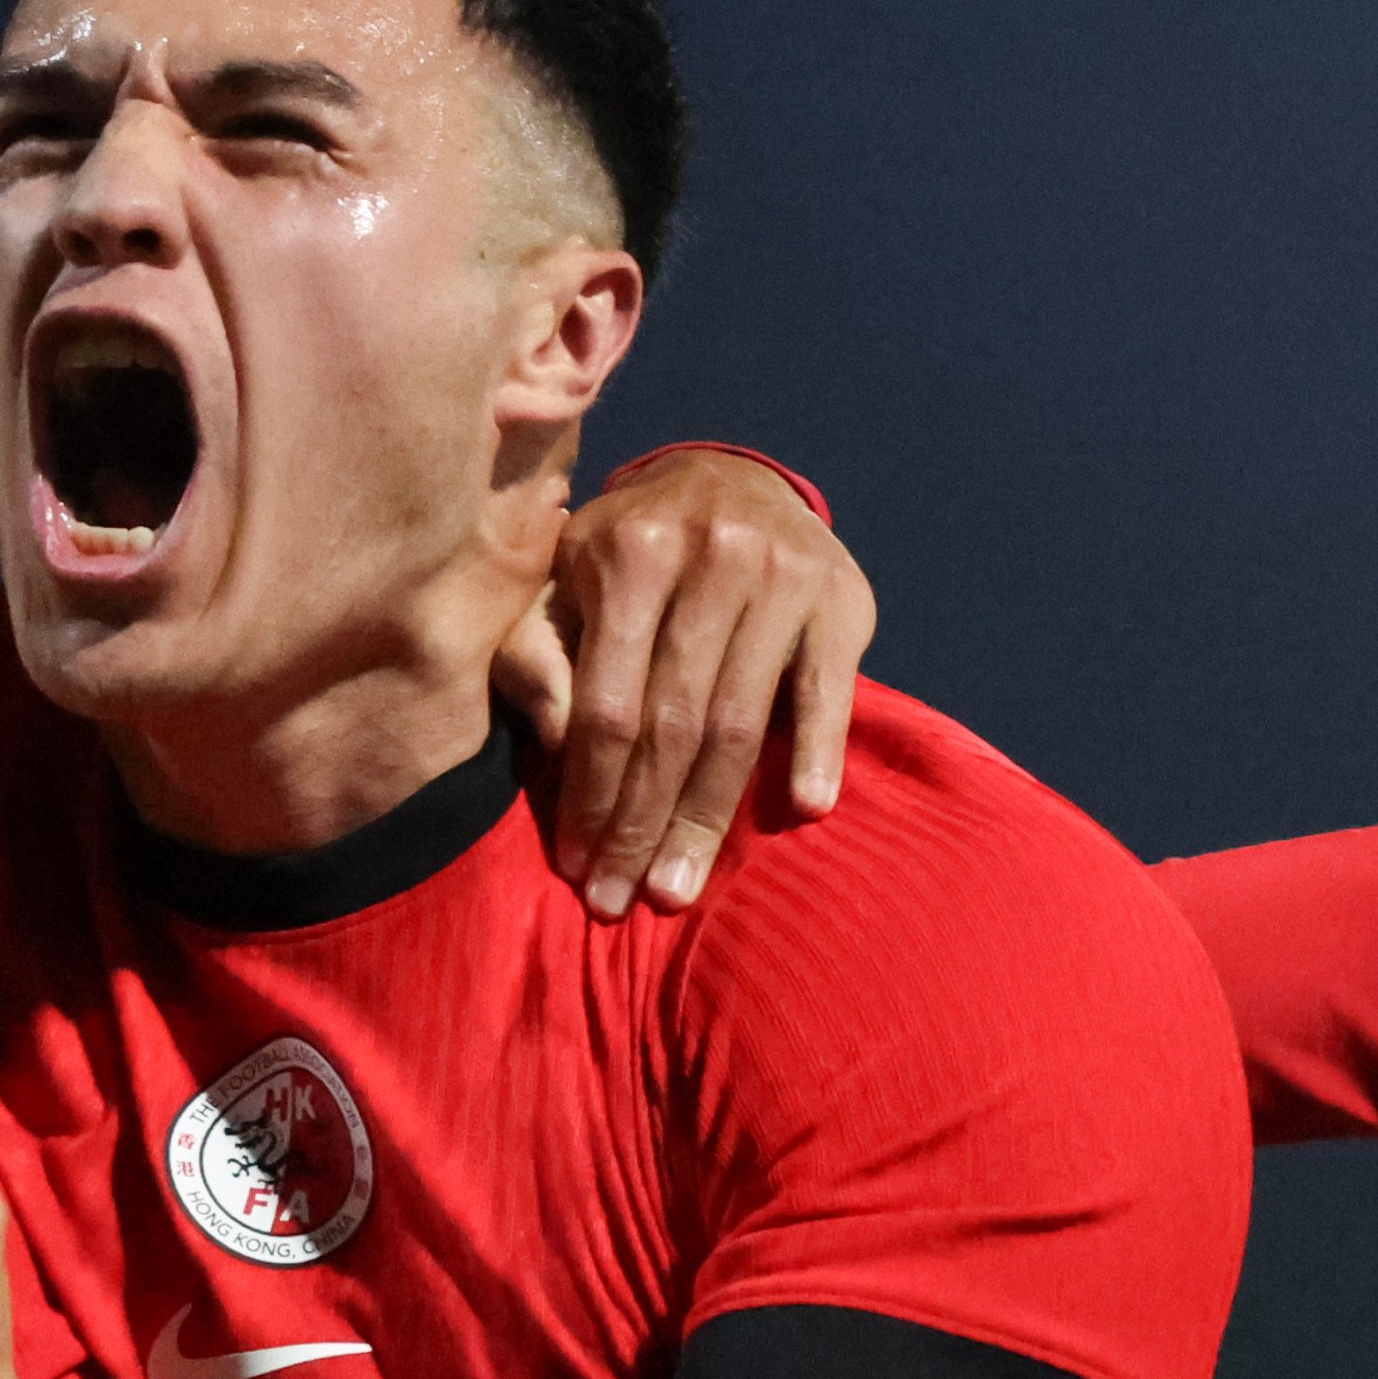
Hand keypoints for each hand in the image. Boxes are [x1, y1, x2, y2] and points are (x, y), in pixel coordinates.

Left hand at [499, 446, 873, 917]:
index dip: (589, 793)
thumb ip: (537, 652)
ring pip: (739, 723)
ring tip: (680, 886)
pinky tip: (803, 809)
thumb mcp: (560, 581)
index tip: (576, 864)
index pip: (604, 703)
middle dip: (642, 824)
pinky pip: (826, 692)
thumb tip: (551, 744)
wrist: (726, 478)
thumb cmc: (625, 555)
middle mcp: (707, 558)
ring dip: (709, 818)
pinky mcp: (840, 597)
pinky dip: (816, 751)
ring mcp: (780, 576)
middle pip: (672, 724)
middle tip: (622, 900)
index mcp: (626, 555)